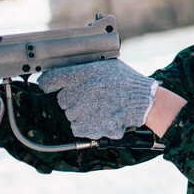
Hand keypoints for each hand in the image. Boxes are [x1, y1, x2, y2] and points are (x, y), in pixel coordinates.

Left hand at [37, 60, 156, 139]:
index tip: (48, 86)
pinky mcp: (89, 126)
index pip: (51, 79)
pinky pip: (77, 127)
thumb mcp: (107, 65)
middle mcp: (81, 91)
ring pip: (71, 114)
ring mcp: (84, 110)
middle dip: (74, 98)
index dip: (48, 83)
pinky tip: (101, 116)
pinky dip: (87, 125)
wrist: (145, 101)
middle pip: (62, 99)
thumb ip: (85, 68)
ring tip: (101, 107)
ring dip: (82, 112)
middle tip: (93, 96)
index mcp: (84, 73)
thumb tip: (62, 73)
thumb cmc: (127, 82)